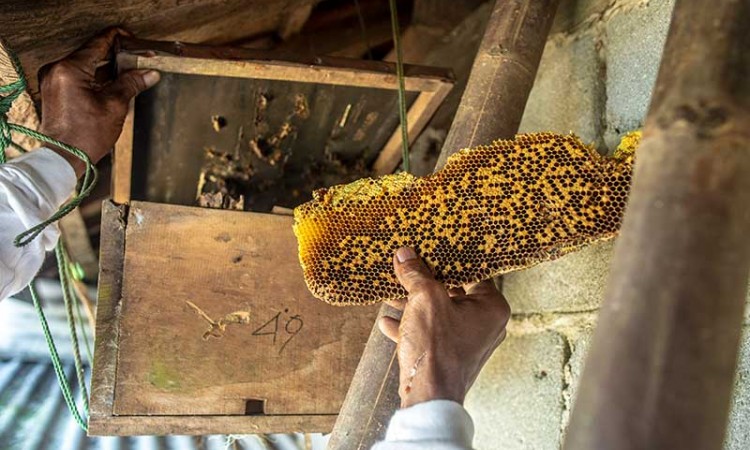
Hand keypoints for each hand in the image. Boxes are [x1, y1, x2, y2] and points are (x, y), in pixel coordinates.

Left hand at [38, 28, 159, 176]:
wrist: (64, 157)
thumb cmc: (86, 135)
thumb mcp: (115, 106)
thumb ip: (131, 83)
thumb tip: (149, 73)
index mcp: (70, 69)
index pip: (98, 43)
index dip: (119, 39)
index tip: (134, 40)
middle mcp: (57, 69)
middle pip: (91, 53)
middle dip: (116, 55)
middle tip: (138, 59)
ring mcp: (53, 80)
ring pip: (86, 64)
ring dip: (107, 67)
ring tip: (129, 73)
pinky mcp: (54, 90)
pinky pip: (78, 75)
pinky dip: (95, 77)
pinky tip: (113, 83)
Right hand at [378, 247, 510, 407]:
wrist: (429, 396)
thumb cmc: (436, 347)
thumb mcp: (424, 299)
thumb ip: (416, 274)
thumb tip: (405, 255)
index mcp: (492, 307)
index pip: (473, 272)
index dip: (448, 261)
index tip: (430, 252)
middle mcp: (486, 325)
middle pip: (453, 293)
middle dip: (425, 285)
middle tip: (407, 272)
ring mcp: (469, 343)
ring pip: (439, 315)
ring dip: (414, 306)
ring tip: (391, 296)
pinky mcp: (451, 357)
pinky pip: (432, 335)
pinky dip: (412, 327)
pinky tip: (388, 323)